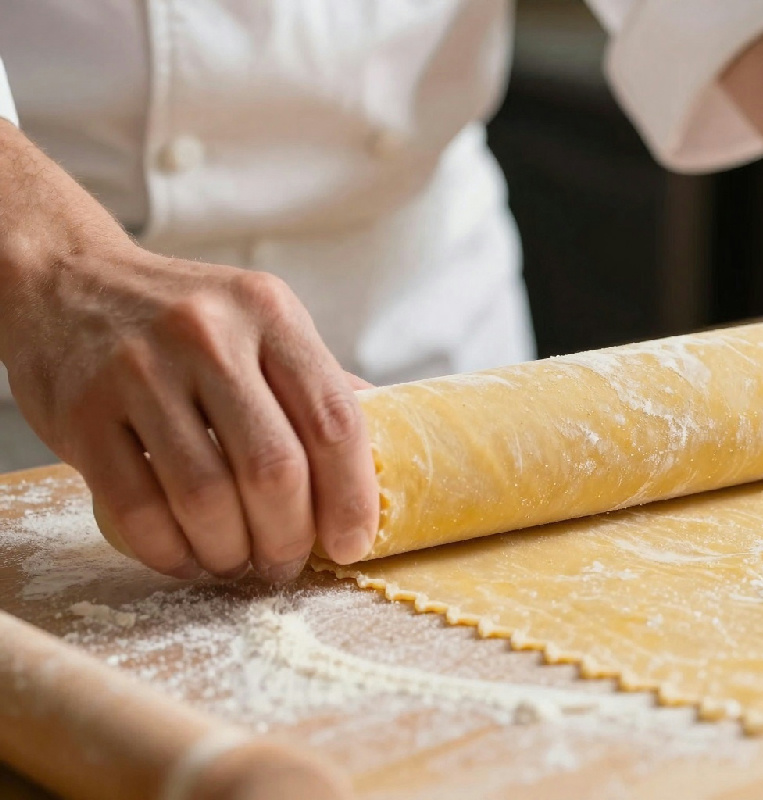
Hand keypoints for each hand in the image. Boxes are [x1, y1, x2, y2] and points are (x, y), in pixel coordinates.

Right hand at [0, 123, 377, 581]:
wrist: (66, 279)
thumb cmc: (184, 317)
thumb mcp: (261, 320)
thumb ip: (314, 382)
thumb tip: (382, 452)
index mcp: (269, 313)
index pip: (334, 421)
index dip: (352, 497)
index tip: (351, 542)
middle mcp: (208, 335)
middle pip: (273, 469)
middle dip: (288, 538)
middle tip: (285, 564)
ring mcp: (138, 371)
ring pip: (206, 498)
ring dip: (228, 552)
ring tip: (235, 562)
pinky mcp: (82, 414)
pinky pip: (137, 509)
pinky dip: (169, 552)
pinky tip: (185, 557)